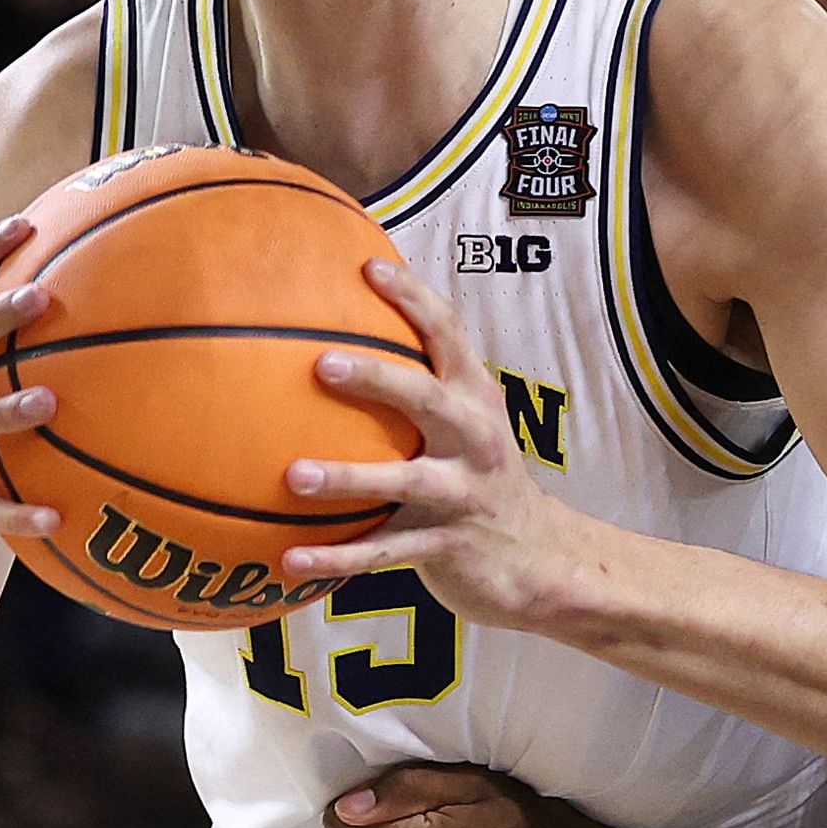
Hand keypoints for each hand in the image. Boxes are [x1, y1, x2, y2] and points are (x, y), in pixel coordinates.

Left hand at [278, 259, 580, 625]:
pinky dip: (336, 557)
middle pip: (426, 397)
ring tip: (293, 476)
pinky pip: (383, 552)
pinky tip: (289, 559)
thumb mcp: (466, 421)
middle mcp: (473, 437)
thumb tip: (338, 331)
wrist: (537, 557)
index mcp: (474, 397)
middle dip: (377, 378)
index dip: (412, 298)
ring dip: (347, 477)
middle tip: (322, 364)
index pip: (447, 334)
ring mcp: (461, 493)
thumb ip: (420, 382)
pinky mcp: (444, 545)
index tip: (367, 267)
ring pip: (402, 481)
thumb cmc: (479, 475)